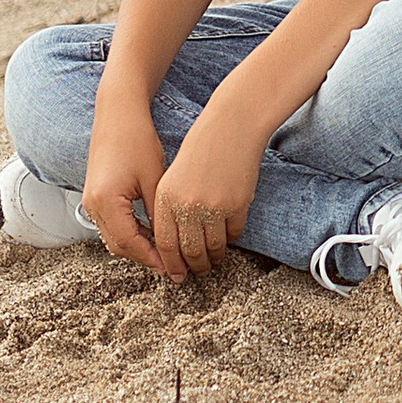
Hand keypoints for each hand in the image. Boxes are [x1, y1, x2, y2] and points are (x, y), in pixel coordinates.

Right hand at [80, 96, 170, 273]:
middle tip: (171, 265)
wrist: (117, 115)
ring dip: (136, 245)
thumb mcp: (155, 178)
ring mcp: (90, 201)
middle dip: (144, 256)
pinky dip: (129, 232)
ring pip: (113, 236)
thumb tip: (169, 239)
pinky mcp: (95, 195)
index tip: (172, 268)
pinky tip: (150, 232)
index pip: (129, 243)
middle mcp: (93, 205)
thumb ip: (159, 211)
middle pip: (118, 245)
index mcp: (107, 202)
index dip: (151, 258)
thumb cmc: (137, 140)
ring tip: (164, 252)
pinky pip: (110, 224)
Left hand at [150, 106, 265, 282]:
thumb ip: (168, 208)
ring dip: (214, 258)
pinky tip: (229, 239)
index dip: (171, 264)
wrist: (231, 127)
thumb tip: (172, 244)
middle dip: (193, 267)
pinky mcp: (236, 205)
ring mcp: (212, 206)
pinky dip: (231, 240)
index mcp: (166, 198)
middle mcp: (186, 205)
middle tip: (198, 272)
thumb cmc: (201, 149)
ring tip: (214, 261)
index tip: (176, 274)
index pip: (165, 244)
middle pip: (188, 251)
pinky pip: (233, 233)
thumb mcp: (173, 177)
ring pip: (212, 247)